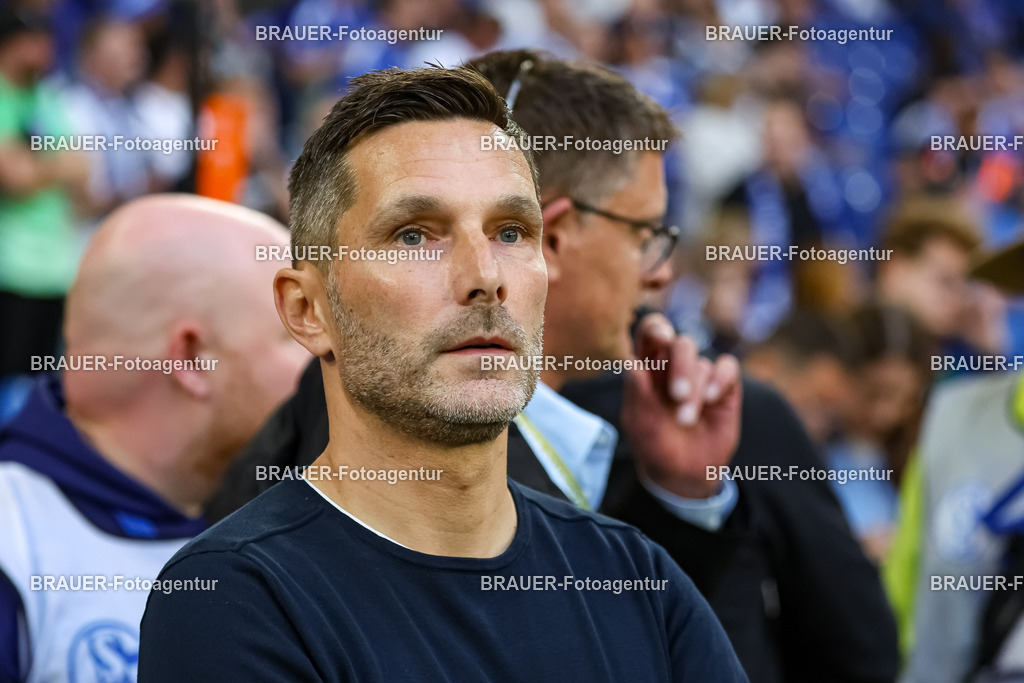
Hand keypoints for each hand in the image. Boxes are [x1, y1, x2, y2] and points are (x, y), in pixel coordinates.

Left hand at [622, 313, 741, 498]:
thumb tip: (632, 364)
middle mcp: (674, 366)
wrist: (682, 474)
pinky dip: (720, 379)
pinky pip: (727, 367)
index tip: (661, 338)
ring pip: (702, 363)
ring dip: (695, 391)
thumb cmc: (654, 445)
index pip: (650, 333)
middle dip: (680, 367)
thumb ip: (636, 394)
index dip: (656, 328)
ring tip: (686, 421)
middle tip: (678, 395)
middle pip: (680, 344)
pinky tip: (712, 399)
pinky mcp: (724, 387)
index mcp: (647, 367)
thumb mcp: (640, 424)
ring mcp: (700, 375)